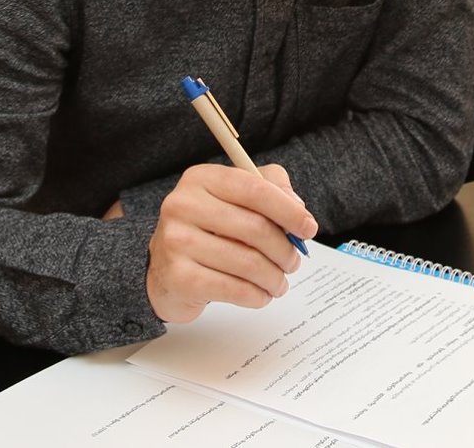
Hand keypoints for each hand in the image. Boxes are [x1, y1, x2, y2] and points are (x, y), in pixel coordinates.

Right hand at [146, 163, 316, 325]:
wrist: (165, 272)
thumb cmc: (208, 232)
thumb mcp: (234, 200)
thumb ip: (269, 188)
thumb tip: (297, 207)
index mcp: (200, 179)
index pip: (254, 189)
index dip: (288, 210)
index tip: (309, 228)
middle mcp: (182, 205)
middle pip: (255, 228)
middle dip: (285, 249)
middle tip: (294, 262)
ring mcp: (176, 241)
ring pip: (248, 262)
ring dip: (274, 277)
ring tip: (279, 282)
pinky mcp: (178, 277)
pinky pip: (234, 289)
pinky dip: (257, 296)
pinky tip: (261, 295)